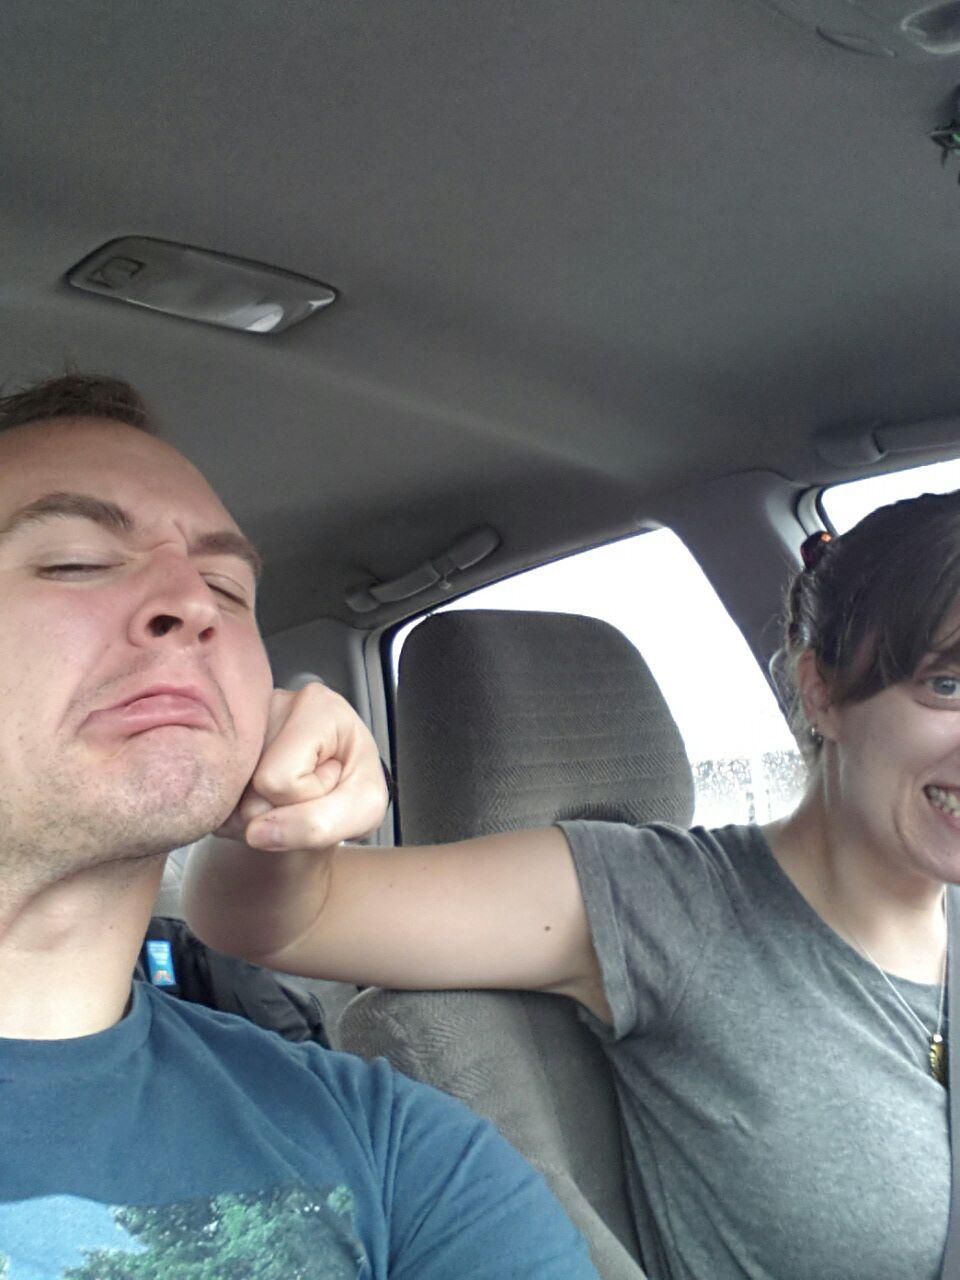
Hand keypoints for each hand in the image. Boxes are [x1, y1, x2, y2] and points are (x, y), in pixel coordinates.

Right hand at [217, 682, 388, 852]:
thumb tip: (255, 833)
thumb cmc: (354, 789)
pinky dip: (242, 813)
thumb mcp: (363, 809)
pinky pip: (217, 801)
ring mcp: (238, 723)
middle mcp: (270, 703)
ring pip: (231, 797)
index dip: (310, 797)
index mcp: (316, 705)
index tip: (331, 778)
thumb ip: (317, 824)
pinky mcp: (216, 746)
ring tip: (290, 792)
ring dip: (262, 812)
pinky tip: (266, 794)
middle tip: (308, 789)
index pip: (284, 779)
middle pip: (253, 788)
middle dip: (283, 808)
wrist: (337, 792)